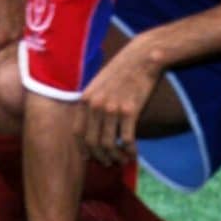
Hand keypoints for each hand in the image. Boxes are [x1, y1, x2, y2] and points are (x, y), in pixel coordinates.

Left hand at [78, 44, 158, 163]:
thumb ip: (93, 102)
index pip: (77, 133)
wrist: (143, 57)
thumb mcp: (100, 84)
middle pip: (92, 143)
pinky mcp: (129, 111)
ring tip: (123, 160)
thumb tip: (95, 124)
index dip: (84, 150)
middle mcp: (95, 106)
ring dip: (115, 157)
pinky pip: (126, 140)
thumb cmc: (123, 70)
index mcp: (85, 99)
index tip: (92, 157)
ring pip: (108, 145)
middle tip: (109, 163)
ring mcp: (111, 108)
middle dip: (100, 157)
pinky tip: (134, 153)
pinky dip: (130, 151)